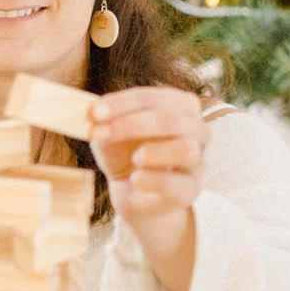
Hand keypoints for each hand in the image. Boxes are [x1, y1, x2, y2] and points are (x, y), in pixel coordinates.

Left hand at [88, 86, 212, 290]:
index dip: (124, 103)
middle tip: (99, 134)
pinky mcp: (191, 189)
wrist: (135, 194)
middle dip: (131, 125)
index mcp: (180, 106)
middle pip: (171, 120)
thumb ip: (104, 121)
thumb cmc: (125, 155)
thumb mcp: (110, 133)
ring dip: (153, 152)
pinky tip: (136, 179)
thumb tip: (92, 115)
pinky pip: (178, 183)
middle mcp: (197, 130)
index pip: (156, 97)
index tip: (94, 112)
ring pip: (186, 149)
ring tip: (133, 159)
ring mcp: (197, 161)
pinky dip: (153, 180)